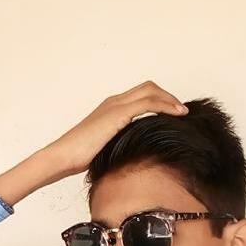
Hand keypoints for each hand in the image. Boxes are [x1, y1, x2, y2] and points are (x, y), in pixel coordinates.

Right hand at [47, 80, 187, 175]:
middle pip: (148, 87)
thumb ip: (119, 144)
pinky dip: (166, 106)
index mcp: (109, 109)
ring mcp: (115, 106)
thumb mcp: (105, 149)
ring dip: (170, 99)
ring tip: (183, 113)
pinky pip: (148, 103)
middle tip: (181, 112)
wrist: (62, 156)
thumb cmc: (77, 158)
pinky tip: (177, 116)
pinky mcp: (117, 114)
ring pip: (150, 91)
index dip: (159, 100)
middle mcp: (113, 102)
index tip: (172, 114)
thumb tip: (135, 155)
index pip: (140, 95)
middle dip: (168, 96)